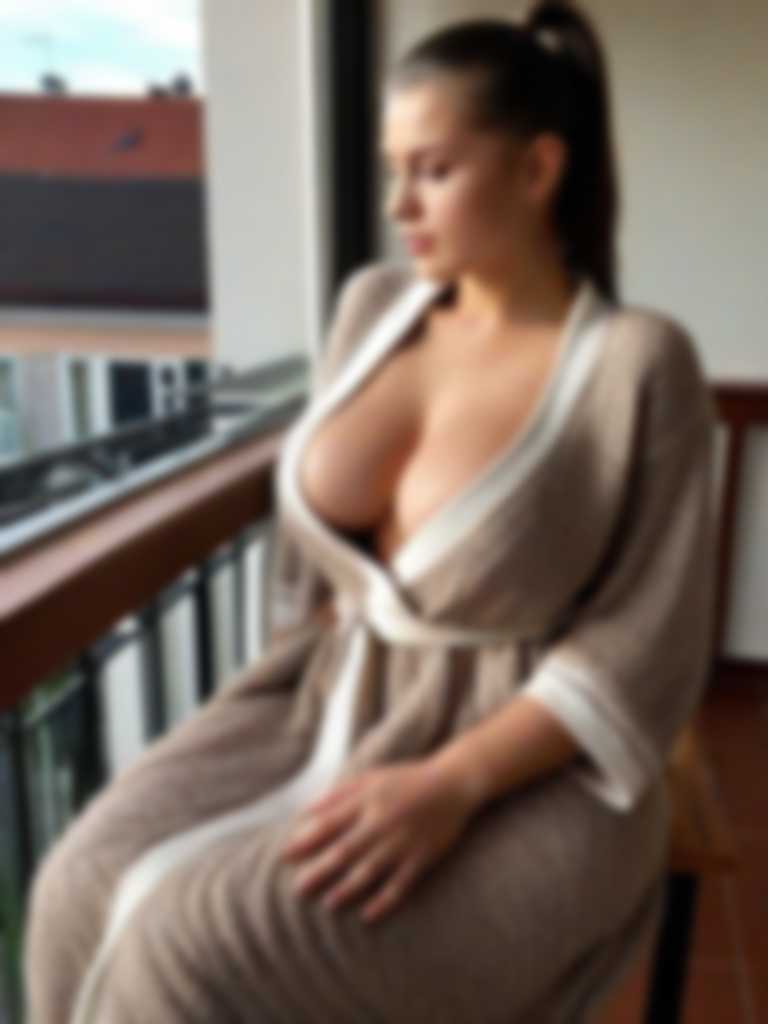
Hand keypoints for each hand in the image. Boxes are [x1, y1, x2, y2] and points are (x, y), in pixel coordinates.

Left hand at [280, 759, 476, 923]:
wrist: (452, 784)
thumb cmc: (406, 779)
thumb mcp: (371, 777)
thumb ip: (338, 794)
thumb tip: (306, 811)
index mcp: (367, 800)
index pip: (329, 823)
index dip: (305, 841)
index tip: (286, 856)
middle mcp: (381, 822)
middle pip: (344, 851)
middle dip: (319, 871)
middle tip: (298, 889)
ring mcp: (402, 842)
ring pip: (369, 871)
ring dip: (347, 889)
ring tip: (328, 903)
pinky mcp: (421, 858)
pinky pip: (400, 885)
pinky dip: (384, 901)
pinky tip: (368, 915)